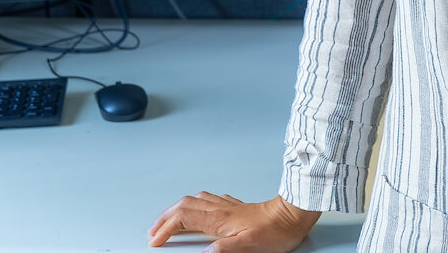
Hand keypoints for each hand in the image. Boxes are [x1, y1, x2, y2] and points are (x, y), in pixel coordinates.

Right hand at [148, 192, 321, 252]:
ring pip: (195, 200)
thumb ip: (223, 249)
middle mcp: (221, 209)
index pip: (183, 219)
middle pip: (184, 206)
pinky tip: (201, 207)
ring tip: (169, 218)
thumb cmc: (275, 231)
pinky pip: (210, 200)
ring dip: (178, 209)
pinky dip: (197, 204)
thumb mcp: (248, 245)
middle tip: (154, 230)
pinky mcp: (237, 206)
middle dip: (165, 217)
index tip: (155, 241)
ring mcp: (228, 206)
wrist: (293, 215)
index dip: (166, 229)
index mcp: (219, 219)